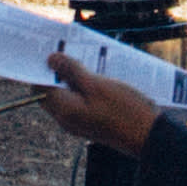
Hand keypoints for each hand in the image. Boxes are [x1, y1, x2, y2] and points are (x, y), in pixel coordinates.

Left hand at [37, 45, 163, 153]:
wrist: (147, 136)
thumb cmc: (123, 110)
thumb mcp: (97, 85)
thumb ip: (72, 71)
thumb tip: (50, 59)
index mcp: (64, 110)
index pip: (39, 88)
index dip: (41, 68)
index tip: (49, 49)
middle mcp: (67, 119)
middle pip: (51, 92)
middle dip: (56, 71)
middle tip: (68, 50)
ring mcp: (79, 123)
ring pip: (66, 96)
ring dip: (71, 78)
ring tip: (85, 59)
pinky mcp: (91, 123)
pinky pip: (78, 102)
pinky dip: (82, 88)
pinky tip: (96, 75)